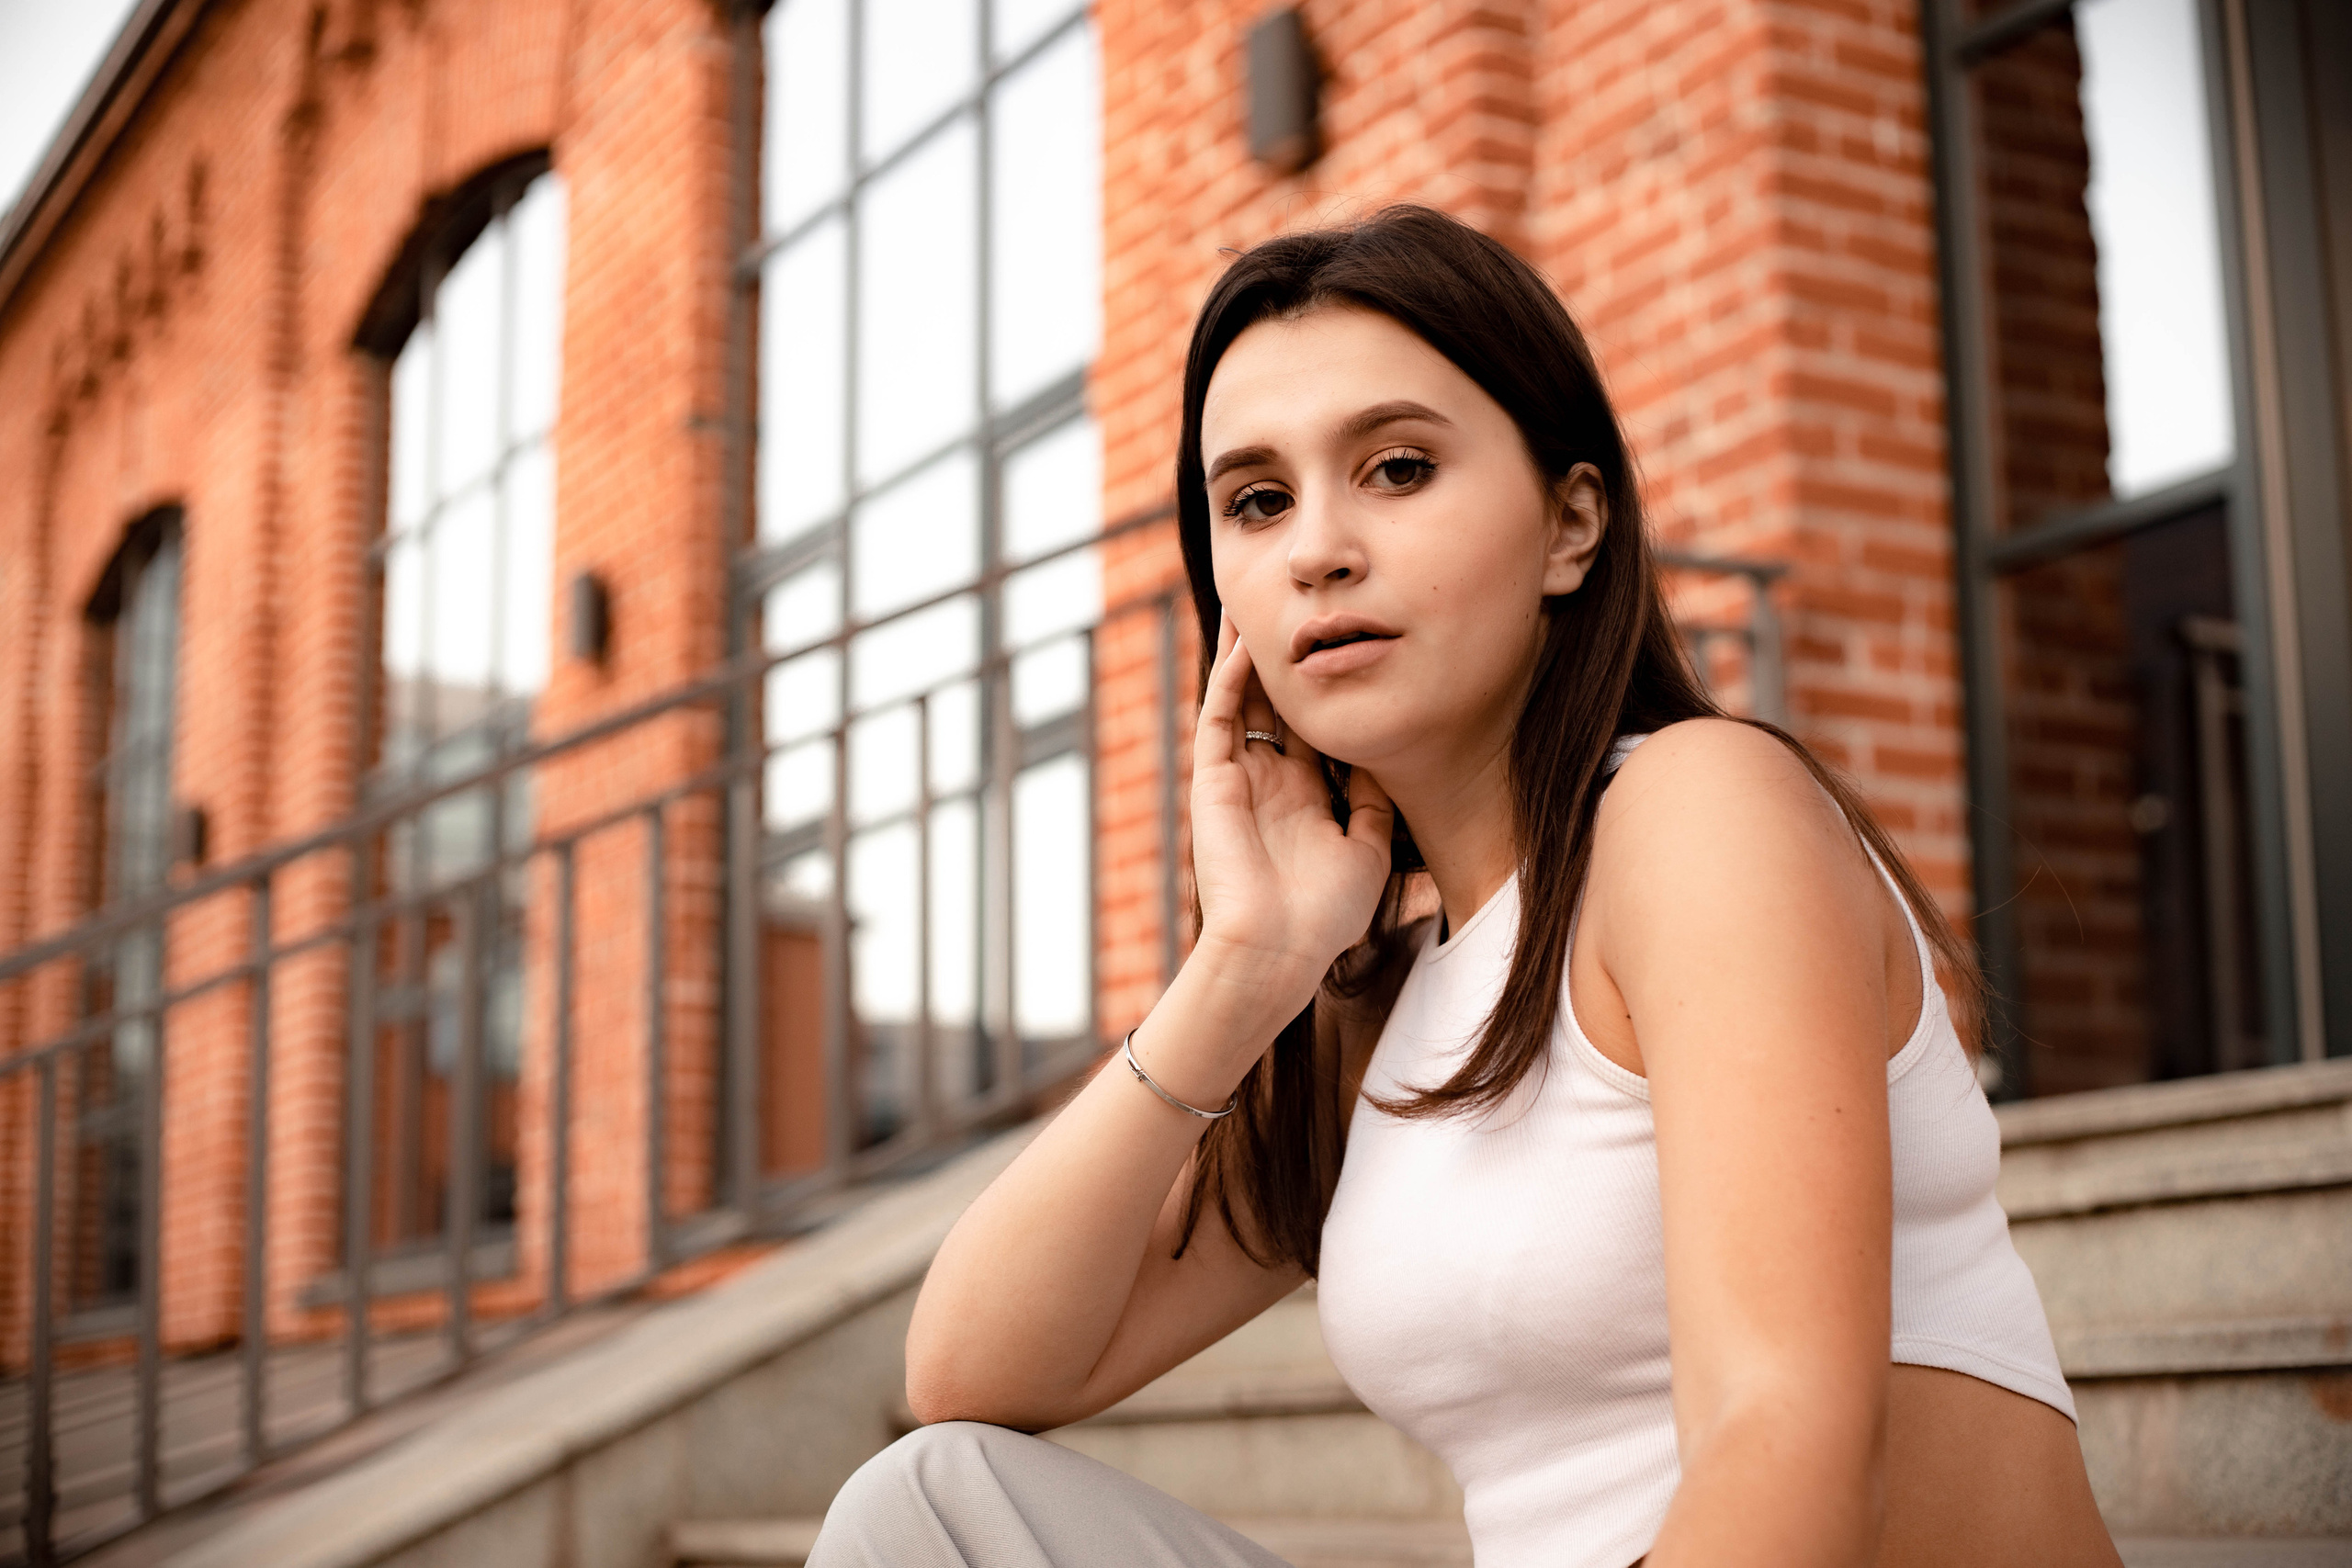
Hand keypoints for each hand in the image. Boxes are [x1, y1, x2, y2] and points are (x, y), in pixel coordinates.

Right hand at [1187, 616, 1396, 1006]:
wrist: (1278, 949)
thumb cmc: (1323, 916)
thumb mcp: (1367, 849)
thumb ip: (1373, 801)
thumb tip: (1382, 754)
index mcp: (1304, 798)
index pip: (1312, 729)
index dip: (1324, 689)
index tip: (1345, 645)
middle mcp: (1269, 782)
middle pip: (1274, 706)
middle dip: (1282, 661)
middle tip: (1296, 610)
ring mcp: (1238, 779)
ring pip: (1239, 701)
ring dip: (1245, 655)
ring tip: (1254, 605)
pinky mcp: (1212, 782)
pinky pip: (1219, 718)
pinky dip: (1230, 680)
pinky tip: (1246, 644)